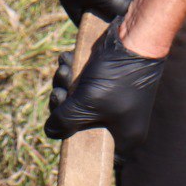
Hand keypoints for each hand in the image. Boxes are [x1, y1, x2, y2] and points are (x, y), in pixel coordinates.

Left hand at [45, 24, 165, 153]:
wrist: (135, 39)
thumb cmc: (116, 78)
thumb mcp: (85, 105)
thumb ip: (65, 121)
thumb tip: (50, 132)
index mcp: (124, 138)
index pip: (89, 147)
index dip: (70, 133)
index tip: (60, 119)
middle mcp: (120, 123)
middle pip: (79, 123)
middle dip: (63, 104)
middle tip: (59, 92)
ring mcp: (113, 103)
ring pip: (78, 101)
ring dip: (64, 83)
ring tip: (65, 69)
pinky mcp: (107, 84)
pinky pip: (83, 85)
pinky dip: (73, 73)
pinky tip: (69, 59)